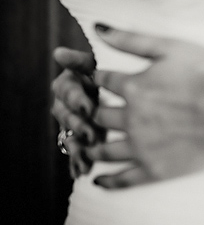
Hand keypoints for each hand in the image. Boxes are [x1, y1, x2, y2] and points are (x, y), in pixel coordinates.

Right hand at [51, 47, 101, 177]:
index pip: (67, 90)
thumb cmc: (109, 73)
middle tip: (93, 134)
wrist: (123, 92)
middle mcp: (66, 104)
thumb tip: (58, 53)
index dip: (76, 99)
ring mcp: (72, 124)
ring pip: (70, 135)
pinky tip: (81, 171)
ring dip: (78, 148)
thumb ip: (80, 61)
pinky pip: (76, 152)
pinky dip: (78, 162)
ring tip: (87, 158)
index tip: (89, 106)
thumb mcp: (98, 65)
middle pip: (67, 116)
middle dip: (79, 126)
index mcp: (69, 83)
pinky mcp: (80, 139)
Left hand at [87, 24, 203, 188]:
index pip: (103, 81)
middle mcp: (131, 118)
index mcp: (133, 86)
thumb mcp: (170, 46)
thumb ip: (132, 39)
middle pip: (99, 116)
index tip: (93, 82)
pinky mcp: (156, 170)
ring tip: (87, 147)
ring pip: (104, 149)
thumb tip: (98, 28)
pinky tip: (100, 180)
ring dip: (92, 147)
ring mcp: (142, 147)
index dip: (96, 79)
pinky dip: (109, 180)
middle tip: (85, 115)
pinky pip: (124, 178)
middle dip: (90, 113)